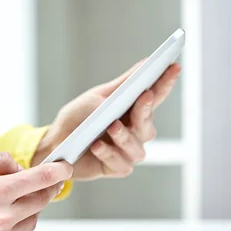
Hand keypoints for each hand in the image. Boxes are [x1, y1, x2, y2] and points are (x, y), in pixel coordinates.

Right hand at [0, 152, 72, 230]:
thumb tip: (21, 168)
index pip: (40, 179)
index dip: (58, 171)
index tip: (66, 167)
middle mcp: (4, 217)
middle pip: (42, 200)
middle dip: (47, 188)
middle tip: (47, 182)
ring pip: (34, 219)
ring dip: (29, 209)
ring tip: (7, 204)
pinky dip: (19, 227)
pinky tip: (0, 222)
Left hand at [32, 61, 180, 179]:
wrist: (55, 142)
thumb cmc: (78, 119)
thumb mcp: (98, 97)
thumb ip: (123, 84)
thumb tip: (147, 62)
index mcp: (132, 112)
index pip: (154, 97)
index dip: (166, 83)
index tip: (174, 66)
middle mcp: (134, 133)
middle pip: (148, 126)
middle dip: (145, 112)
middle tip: (143, 97)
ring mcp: (126, 152)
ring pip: (137, 148)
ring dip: (124, 137)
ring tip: (111, 127)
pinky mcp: (115, 168)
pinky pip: (121, 164)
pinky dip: (108, 153)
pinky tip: (96, 145)